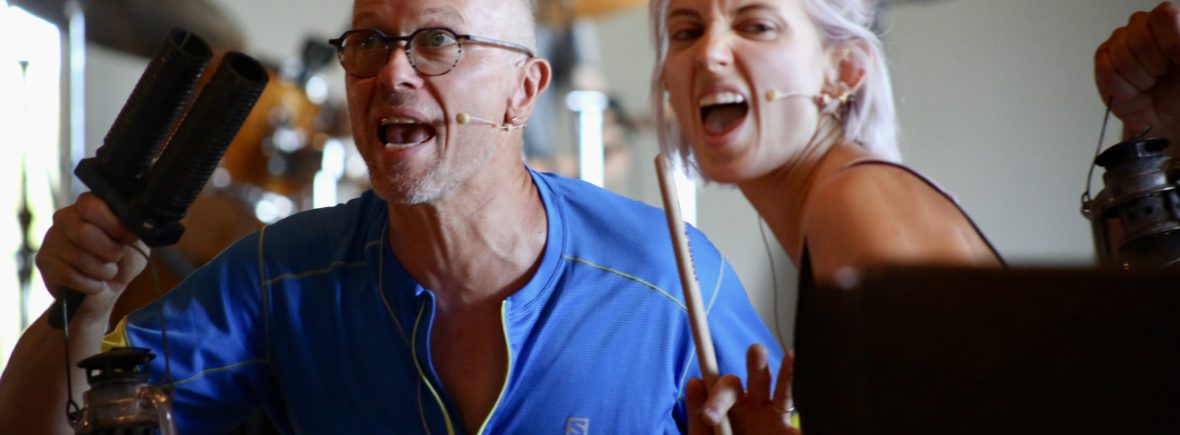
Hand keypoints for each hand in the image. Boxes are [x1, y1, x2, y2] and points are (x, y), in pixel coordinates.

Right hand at [35, 193, 148, 311]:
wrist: (109, 288)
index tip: (129, 238)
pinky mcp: (44, 261)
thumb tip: (132, 226)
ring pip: (79, 258)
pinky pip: (70, 276)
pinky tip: (95, 283)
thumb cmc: (124, 258)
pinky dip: (91, 285)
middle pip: (84, 233)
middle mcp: (65, 218)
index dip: (114, 225)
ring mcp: (51, 239)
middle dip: (109, 252)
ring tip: (107, 272)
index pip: (91, 206)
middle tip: (117, 258)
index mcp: (88, 206)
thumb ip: (133, 228)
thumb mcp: (136, 240)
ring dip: (103, 272)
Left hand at [687, 345, 799, 434]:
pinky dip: (809, 405)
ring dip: (788, 373)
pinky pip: (805, 419)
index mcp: (732, 405)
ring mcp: (777, 418)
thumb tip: (694, 381)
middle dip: (757, 364)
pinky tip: (816, 391)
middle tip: (756, 351)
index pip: (727, 390)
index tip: (710, 417)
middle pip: (758, 378)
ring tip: (793, 357)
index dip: (718, 398)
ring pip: (785, 391)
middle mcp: (756, 406)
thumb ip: (699, 416)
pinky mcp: (792, 433)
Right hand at [1095, 2, 1179, 140]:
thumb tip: (1171, 35)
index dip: (1168, 40)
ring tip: (1149, 83)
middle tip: (1162, 73)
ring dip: (1139, 79)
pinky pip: (1106, 72)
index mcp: (1170, 22)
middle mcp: (1143, 26)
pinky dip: (1123, 89)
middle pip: (1138, 37)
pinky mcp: (1103, 60)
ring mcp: (1120, 42)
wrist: (1166, 115)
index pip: (1163, 15)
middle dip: (1153, 64)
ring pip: (1121, 56)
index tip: (1176, 59)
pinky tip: (1134, 91)